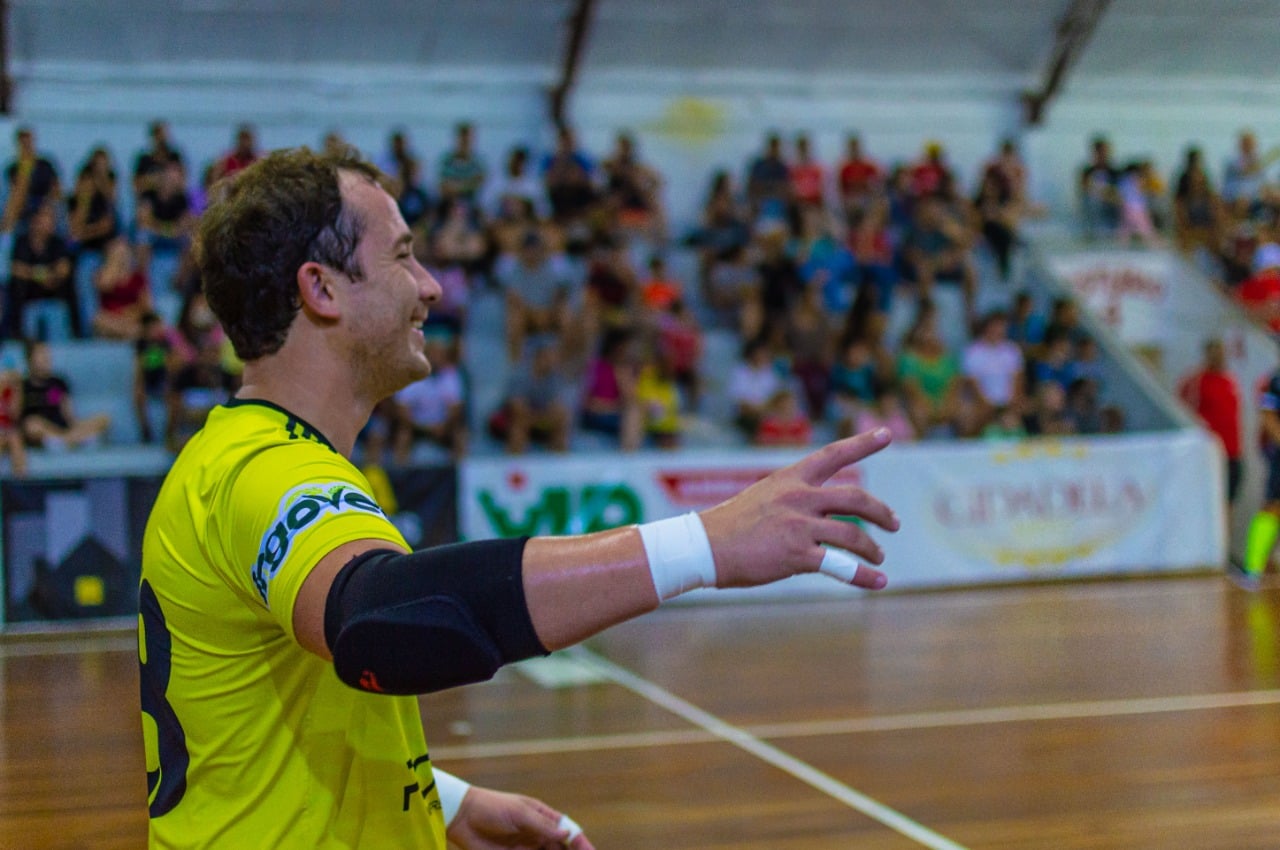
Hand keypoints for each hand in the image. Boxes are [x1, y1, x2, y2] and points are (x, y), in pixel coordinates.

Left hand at [447, 786, 594, 849]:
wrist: (461, 817)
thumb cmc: (491, 807)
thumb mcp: (519, 813)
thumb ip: (543, 825)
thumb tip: (567, 833)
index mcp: (542, 817)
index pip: (568, 832)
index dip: (582, 843)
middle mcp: (537, 835)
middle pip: (561, 849)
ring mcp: (525, 848)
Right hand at [699, 428, 898, 589]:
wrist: (704, 546)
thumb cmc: (732, 525)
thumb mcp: (765, 496)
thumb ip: (795, 497)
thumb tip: (825, 509)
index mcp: (791, 478)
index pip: (833, 454)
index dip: (863, 444)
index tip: (885, 434)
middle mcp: (799, 497)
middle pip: (856, 499)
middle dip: (881, 512)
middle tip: (894, 524)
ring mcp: (799, 526)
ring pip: (853, 535)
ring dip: (872, 548)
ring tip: (879, 557)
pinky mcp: (797, 555)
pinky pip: (841, 565)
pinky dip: (864, 576)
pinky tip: (878, 581)